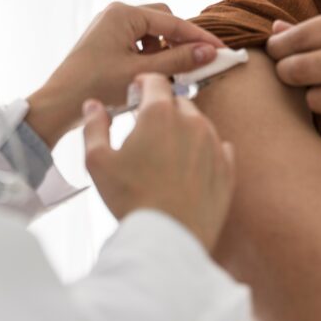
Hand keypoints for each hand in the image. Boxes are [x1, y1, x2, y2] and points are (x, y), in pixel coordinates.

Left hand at [26, 2, 222, 147]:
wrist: (57, 105)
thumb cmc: (95, 87)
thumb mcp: (142, 74)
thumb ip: (178, 61)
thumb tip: (209, 53)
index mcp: (122, 14)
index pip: (173, 22)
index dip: (200, 38)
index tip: (222, 52)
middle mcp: (115, 14)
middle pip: (163, 22)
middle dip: (180, 43)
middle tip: (196, 65)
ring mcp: (109, 27)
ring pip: (151, 34)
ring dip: (165, 52)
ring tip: (169, 77)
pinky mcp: (106, 42)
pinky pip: (138, 43)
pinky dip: (150, 58)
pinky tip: (151, 78)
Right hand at [82, 74, 235, 251]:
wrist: (168, 239)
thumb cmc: (130, 199)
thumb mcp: (97, 161)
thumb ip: (94, 126)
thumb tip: (93, 105)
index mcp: (160, 114)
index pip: (155, 81)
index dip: (143, 84)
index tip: (136, 94)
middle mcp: (192, 122)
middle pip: (178, 101)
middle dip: (162, 108)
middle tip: (146, 128)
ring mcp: (214, 144)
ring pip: (198, 124)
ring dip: (183, 130)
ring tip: (165, 152)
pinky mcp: (227, 168)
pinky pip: (217, 147)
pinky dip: (203, 151)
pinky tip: (188, 167)